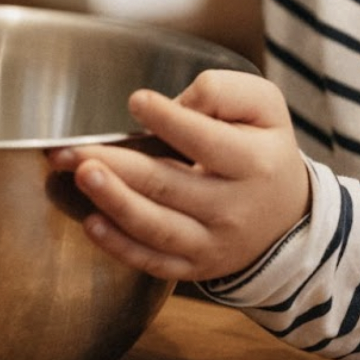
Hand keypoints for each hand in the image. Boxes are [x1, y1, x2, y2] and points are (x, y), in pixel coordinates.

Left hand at [46, 69, 309, 281]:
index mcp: (254, 163)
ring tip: (82, 176)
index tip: (137, 100)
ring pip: (156, 227)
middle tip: (73, 149)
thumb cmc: (263, 151)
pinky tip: (91, 223)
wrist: (286, 218)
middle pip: (168, 185)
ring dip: (114, 202)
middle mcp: (233, 208)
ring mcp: (211, 243)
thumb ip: (224, 93)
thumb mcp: (265, 109)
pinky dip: (120, 246)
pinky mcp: (192, 266)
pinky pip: (152, 262)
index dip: (170, 120)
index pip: (206, 141)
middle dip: (118, 165)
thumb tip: (178, 102)